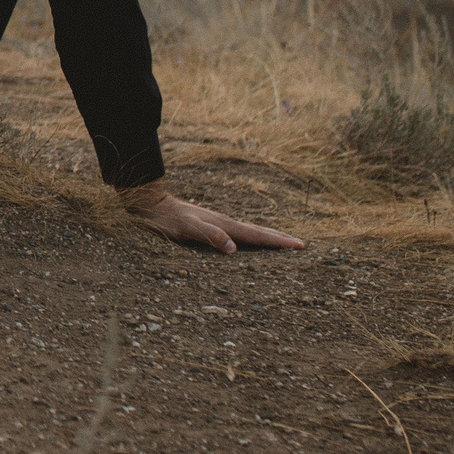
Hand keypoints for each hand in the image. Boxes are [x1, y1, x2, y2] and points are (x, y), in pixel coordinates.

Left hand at [121, 183, 305, 252]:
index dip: (278, 242)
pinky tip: (250, 241)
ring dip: (268, 237)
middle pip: (258, 231)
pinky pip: (238, 233)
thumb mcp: (187, 229)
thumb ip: (209, 236)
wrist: (151, 204)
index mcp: (224, 225)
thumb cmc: (167, 220)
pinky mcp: (211, 225)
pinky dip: (251, 237)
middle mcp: (225, 222)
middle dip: (280, 238)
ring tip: (283, 242)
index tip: (299, 245)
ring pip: (249, 231)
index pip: (257, 235)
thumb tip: (234, 249)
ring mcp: (218, 222)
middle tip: (301, 245)